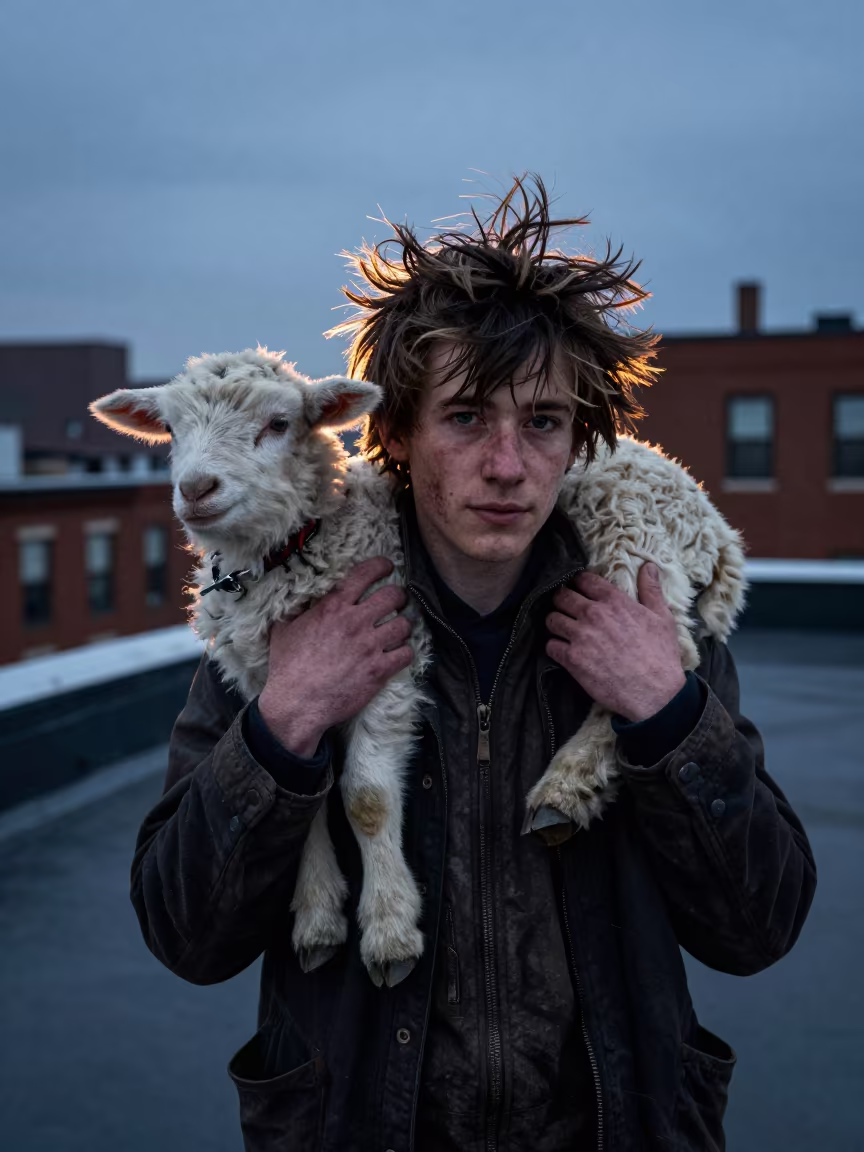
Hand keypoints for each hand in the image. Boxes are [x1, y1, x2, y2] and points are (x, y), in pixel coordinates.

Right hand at [258, 556, 412, 755]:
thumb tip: (300, 599)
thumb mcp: (284, 629)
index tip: (386, 567)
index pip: (365, 574)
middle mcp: (355, 622)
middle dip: (397, 597)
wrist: (295, 704)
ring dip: (402, 626)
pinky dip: (404, 653)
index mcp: (333, 607)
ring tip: (396, 631)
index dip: (381, 566)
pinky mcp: (379, 670)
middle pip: (393, 595)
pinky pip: (406, 653)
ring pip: (404, 624)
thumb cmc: (286, 667)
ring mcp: (369, 647)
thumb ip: (297, 609)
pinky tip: (397, 655)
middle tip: (395, 603)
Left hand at [546, 562, 685, 721]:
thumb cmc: (661, 655)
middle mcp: (593, 614)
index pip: (583, 580)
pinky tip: (563, 651)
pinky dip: (554, 647)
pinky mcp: (572, 659)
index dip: (578, 583)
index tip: (578, 589)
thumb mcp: (662, 618)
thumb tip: (648, 566)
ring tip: (563, 630)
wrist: (655, 693)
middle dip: (561, 601)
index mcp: (614, 601)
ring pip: (551, 620)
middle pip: (561, 596)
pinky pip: (550, 645)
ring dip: (555, 624)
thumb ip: (651, 590)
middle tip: (566, 609)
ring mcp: (580, 636)